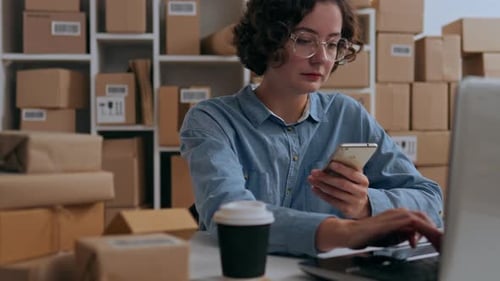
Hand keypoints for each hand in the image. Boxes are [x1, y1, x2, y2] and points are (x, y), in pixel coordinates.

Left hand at [308, 161, 370, 218]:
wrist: (361, 206)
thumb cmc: (354, 186)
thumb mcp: (354, 177)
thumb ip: (346, 169)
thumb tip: (329, 163)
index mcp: (363, 180)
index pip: (352, 174)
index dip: (342, 169)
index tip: (330, 164)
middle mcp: (361, 192)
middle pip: (342, 184)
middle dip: (326, 177)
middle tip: (314, 172)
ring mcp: (354, 202)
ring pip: (335, 192)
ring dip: (321, 185)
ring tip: (311, 179)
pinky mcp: (347, 209)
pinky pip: (332, 201)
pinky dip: (321, 194)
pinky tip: (314, 188)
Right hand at [316, 208, 442, 252]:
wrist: (351, 233)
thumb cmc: (367, 236)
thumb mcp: (391, 237)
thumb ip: (403, 235)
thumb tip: (415, 237)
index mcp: (398, 215)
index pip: (420, 219)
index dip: (430, 229)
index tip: (437, 240)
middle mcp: (398, 212)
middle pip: (422, 216)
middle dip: (433, 229)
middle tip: (440, 242)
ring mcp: (394, 214)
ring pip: (419, 217)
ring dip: (429, 230)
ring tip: (435, 241)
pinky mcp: (391, 220)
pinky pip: (411, 222)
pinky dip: (421, 229)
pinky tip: (422, 239)